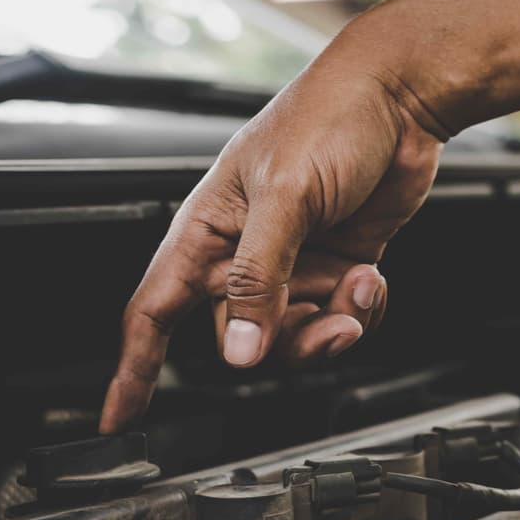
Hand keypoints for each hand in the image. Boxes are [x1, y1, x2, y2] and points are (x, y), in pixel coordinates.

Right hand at [99, 47, 443, 433]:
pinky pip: (340, 319)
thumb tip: (238, 349)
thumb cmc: (330, 120)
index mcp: (208, 229)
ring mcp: (295, 263)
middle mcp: (246, 253)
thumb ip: (258, 279)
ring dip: (334, 323)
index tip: (119, 419)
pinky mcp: (338, 267)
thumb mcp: (285, 199)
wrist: (400, 100)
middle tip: (327, 316)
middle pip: (242, 336)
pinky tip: (371, 276)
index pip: (154, 311)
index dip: (134, 368)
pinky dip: (361, 310)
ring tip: (358, 282)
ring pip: (297, 336)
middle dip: (287, 340)